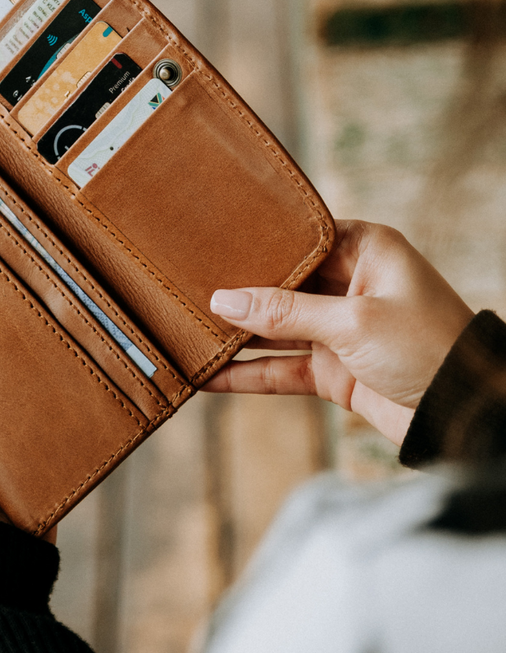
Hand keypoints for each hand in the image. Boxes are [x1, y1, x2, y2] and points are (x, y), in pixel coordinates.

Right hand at [203, 220, 473, 444]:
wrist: (465, 414)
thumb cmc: (429, 348)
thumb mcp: (353, 321)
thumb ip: (285, 312)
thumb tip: (224, 300)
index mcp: (365, 250)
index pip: (299, 237)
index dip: (257, 241)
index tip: (210, 240)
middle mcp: (349, 285)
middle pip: (280, 283)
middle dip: (238, 290)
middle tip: (187, 286)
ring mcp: (338, 330)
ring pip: (274, 328)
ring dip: (236, 334)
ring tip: (188, 329)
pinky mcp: (332, 370)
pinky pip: (279, 367)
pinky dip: (247, 374)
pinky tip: (210, 376)